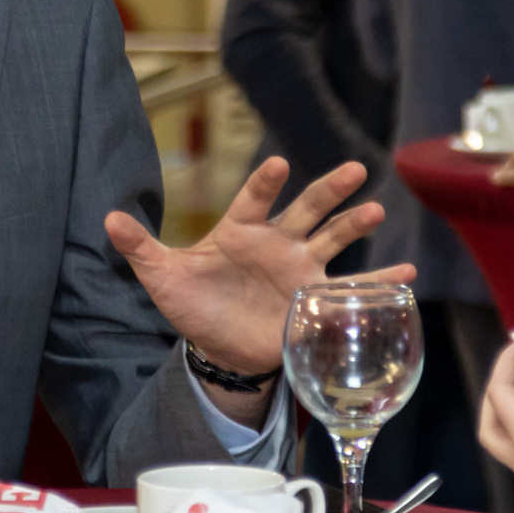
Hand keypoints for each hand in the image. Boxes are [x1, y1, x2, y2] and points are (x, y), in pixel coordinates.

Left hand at [104, 155, 411, 386]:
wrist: (220, 347)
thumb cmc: (194, 304)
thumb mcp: (163, 278)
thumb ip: (140, 248)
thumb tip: (107, 219)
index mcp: (240, 230)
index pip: (254, 200)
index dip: (265, 184)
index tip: (278, 165)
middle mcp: (277, 242)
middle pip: (306, 208)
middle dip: (328, 189)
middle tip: (353, 168)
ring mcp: (300, 268)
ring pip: (333, 239)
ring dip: (355, 224)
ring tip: (377, 209)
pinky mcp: (315, 299)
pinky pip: (352, 288)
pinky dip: (379, 282)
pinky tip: (406, 274)